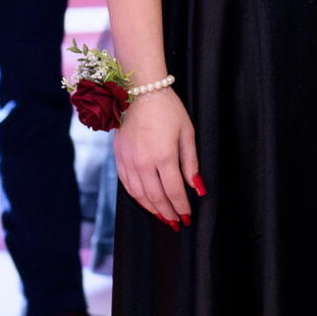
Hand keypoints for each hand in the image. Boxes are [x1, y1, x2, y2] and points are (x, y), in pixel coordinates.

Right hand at [114, 90, 198, 230]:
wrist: (139, 92)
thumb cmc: (168, 109)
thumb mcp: (187, 133)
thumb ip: (191, 163)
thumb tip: (197, 188)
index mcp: (164, 156)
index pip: (174, 191)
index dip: (181, 207)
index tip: (188, 217)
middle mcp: (143, 162)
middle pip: (156, 197)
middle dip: (168, 213)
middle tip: (177, 223)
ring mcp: (129, 161)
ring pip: (140, 195)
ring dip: (152, 209)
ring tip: (163, 217)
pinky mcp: (119, 158)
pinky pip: (127, 185)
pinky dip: (137, 197)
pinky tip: (146, 202)